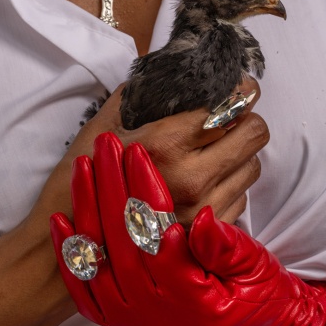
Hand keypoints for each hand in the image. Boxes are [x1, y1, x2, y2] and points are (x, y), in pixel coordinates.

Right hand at [36, 79, 266, 227]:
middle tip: (232, 118)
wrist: (70, 251)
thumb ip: (140, 97)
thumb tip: (168, 73)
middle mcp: (191, 177)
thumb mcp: (104, 128)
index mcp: (164, 144)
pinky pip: (241, 197)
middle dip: (246, 120)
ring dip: (240, 155)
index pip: (229, 107)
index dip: (241, 92)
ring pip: (253, 166)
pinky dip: (230, 185)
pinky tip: (206, 183)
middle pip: (254, 134)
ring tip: (215, 153)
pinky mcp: (208, 235)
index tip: (242, 88)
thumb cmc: (84, 183)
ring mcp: (203, 210)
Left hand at [50, 133, 325, 325]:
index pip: (160, 237)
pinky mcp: (125, 320)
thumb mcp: (257, 270)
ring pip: (101, 261)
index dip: (146, 190)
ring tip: (85, 166)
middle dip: (112, 186)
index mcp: (194, 301)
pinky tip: (64, 220)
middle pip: (123, 243)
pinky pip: (86, 288)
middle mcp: (159, 314)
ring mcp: (137, 319)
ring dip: (89, 209)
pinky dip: (73, 253)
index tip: (138, 154)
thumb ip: (229, 246)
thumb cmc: (262, 298)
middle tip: (108, 145)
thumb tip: (205, 216)